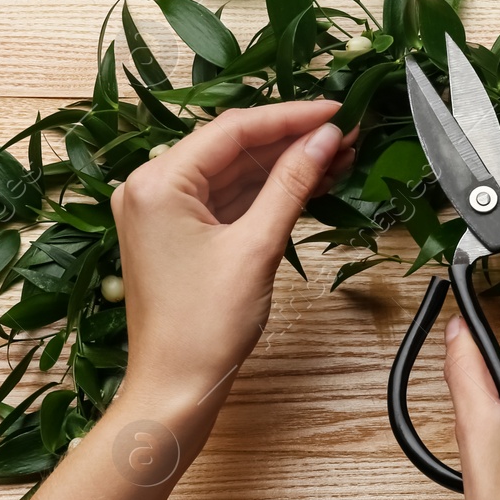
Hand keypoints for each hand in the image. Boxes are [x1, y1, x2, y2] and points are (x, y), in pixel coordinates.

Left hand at [111, 100, 353, 410]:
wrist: (176, 388)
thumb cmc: (203, 328)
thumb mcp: (257, 247)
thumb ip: (292, 184)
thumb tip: (325, 138)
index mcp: (157, 182)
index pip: (233, 129)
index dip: (290, 117)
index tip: (337, 111)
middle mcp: (152, 188)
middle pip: (233, 147)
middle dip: (292, 140)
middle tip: (347, 133)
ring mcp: (163, 212)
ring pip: (234, 173)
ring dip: (285, 166)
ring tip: (340, 156)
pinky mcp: (179, 235)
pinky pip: (228, 199)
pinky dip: (267, 193)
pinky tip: (311, 183)